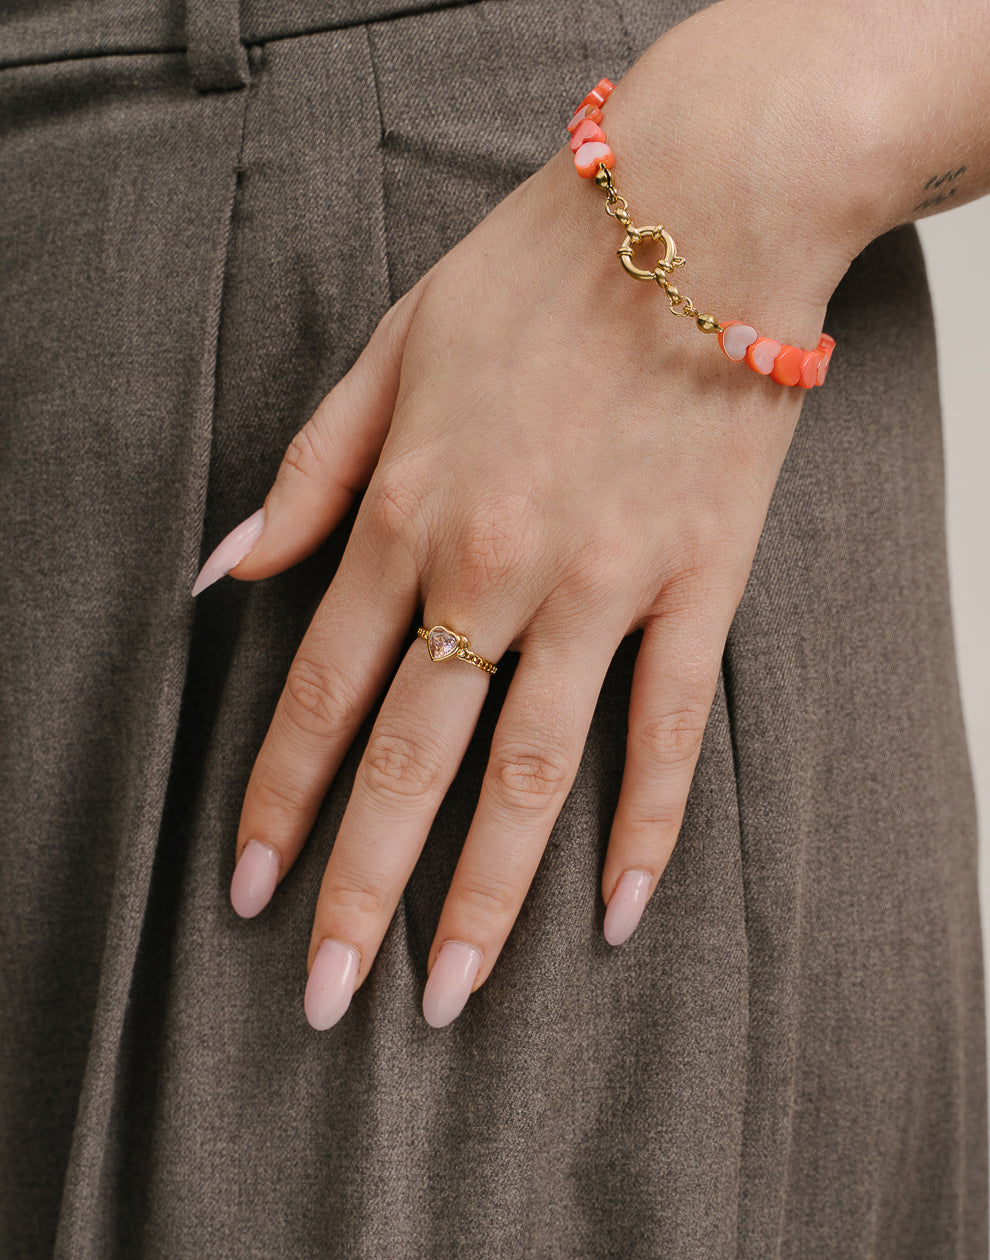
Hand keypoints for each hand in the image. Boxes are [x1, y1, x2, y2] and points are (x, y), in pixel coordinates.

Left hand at [206, 38, 853, 1029]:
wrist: (699, 210)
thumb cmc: (535, 273)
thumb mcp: (388, 348)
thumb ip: (309, 471)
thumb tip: (232, 571)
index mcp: (406, 513)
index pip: (319, 695)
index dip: (275, 802)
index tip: (249, 891)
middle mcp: (492, 570)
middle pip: (409, 766)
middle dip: (358, 891)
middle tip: (325, 999)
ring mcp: (600, 587)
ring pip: (530, 777)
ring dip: (485, 900)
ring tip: (452, 995)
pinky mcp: (696, 586)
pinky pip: (667, 732)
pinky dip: (646, 826)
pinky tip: (619, 910)